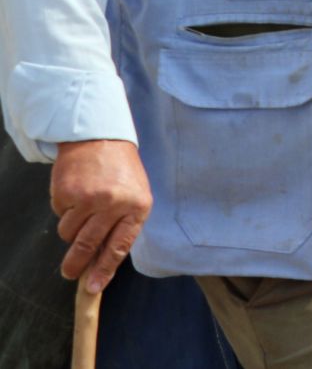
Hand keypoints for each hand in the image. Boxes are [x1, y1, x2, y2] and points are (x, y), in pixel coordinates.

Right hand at [50, 139, 151, 293]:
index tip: (93, 287)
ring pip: (69, 234)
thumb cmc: (122, 171)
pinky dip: (64, 211)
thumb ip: (123, 225)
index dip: (105, 270)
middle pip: (89, 246)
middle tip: (70, 274)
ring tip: (81, 213)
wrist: (101, 138)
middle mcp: (114, 204)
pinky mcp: (67, 192)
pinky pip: (60, 215)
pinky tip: (75, 194)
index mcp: (137, 206)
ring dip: (70, 231)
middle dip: (76, 265)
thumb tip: (103, 261)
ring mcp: (88, 198)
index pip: (119, 247)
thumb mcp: (136, 195)